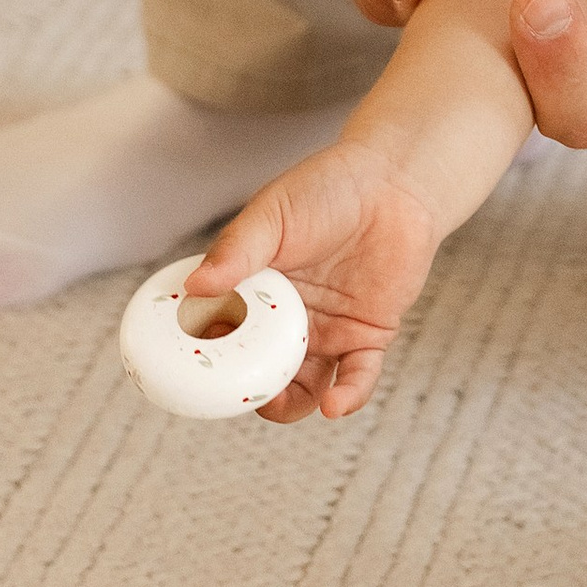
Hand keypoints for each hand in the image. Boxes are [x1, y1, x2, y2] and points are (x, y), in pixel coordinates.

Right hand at [186, 138, 443, 423]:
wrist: (395, 180)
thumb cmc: (327, 188)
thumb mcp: (272, 214)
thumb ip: (237, 249)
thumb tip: (195, 285)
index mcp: (255, 289)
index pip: (222, 332)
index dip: (207, 354)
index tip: (192, 369)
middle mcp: (286, 317)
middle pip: (257, 368)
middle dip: (243, 388)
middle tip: (234, 392)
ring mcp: (326, 331)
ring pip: (300, 386)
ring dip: (286, 405)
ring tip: (275, 403)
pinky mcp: (367, 337)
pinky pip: (356, 378)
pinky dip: (346, 397)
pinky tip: (332, 405)